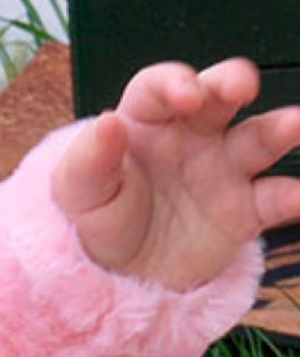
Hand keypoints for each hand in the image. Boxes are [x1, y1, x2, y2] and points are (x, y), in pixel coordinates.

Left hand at [51, 58, 299, 290]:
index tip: (185, 95)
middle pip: (218, 95)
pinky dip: (293, 196)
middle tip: (242, 86)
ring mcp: (223, 169)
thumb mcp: (78, 191)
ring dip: (282, 127)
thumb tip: (108, 122)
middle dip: (233, 81)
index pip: (160, 87)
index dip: (175, 82)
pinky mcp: (244, 210)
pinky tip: (299, 196)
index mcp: (146, 121)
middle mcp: (192, 134)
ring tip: (296, 124)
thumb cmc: (97, 218)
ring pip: (259, 137)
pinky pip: (275, 198)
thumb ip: (90, 158)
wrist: (121, 274)